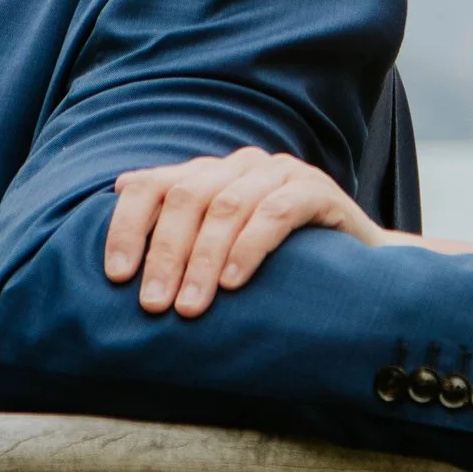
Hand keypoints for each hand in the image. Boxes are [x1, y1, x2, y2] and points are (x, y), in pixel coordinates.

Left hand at [103, 147, 390, 316]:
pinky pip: (276, 211)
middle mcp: (241, 165)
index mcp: (209, 173)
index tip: (117, 276)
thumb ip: (178, 222)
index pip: (154, 184)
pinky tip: (233, 282)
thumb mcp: (220, 244)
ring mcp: (281, 173)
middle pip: (188, 197)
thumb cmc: (276, 260)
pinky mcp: (317, 190)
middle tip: (154, 304)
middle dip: (166, 253)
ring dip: (203, 259)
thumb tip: (119, 187)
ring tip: (191, 306)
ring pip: (227, 205)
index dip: (128, 226)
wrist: (355, 264)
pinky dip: (249, 246)